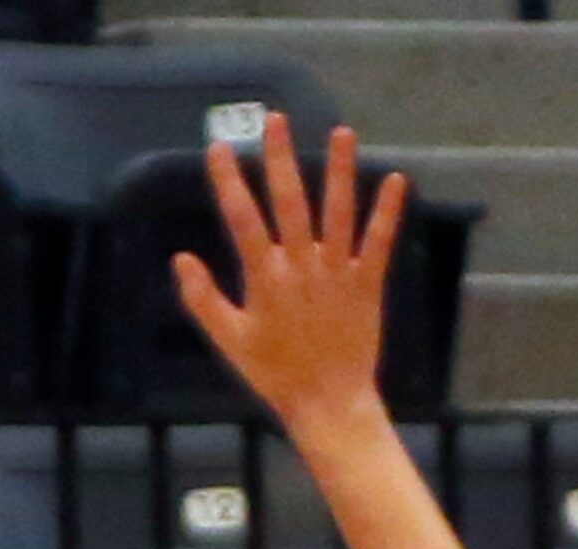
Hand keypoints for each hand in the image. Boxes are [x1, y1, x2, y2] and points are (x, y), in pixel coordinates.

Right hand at [174, 117, 405, 437]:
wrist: (326, 400)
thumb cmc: (274, 374)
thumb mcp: (230, 340)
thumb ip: (203, 299)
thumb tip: (181, 259)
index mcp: (265, 278)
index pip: (242, 219)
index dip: (229, 182)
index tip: (219, 149)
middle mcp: (301, 266)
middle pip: (289, 202)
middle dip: (280, 159)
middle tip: (276, 120)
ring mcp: (337, 272)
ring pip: (338, 212)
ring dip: (340, 171)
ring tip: (342, 133)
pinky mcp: (367, 284)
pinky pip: (378, 241)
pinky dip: (387, 212)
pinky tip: (396, 179)